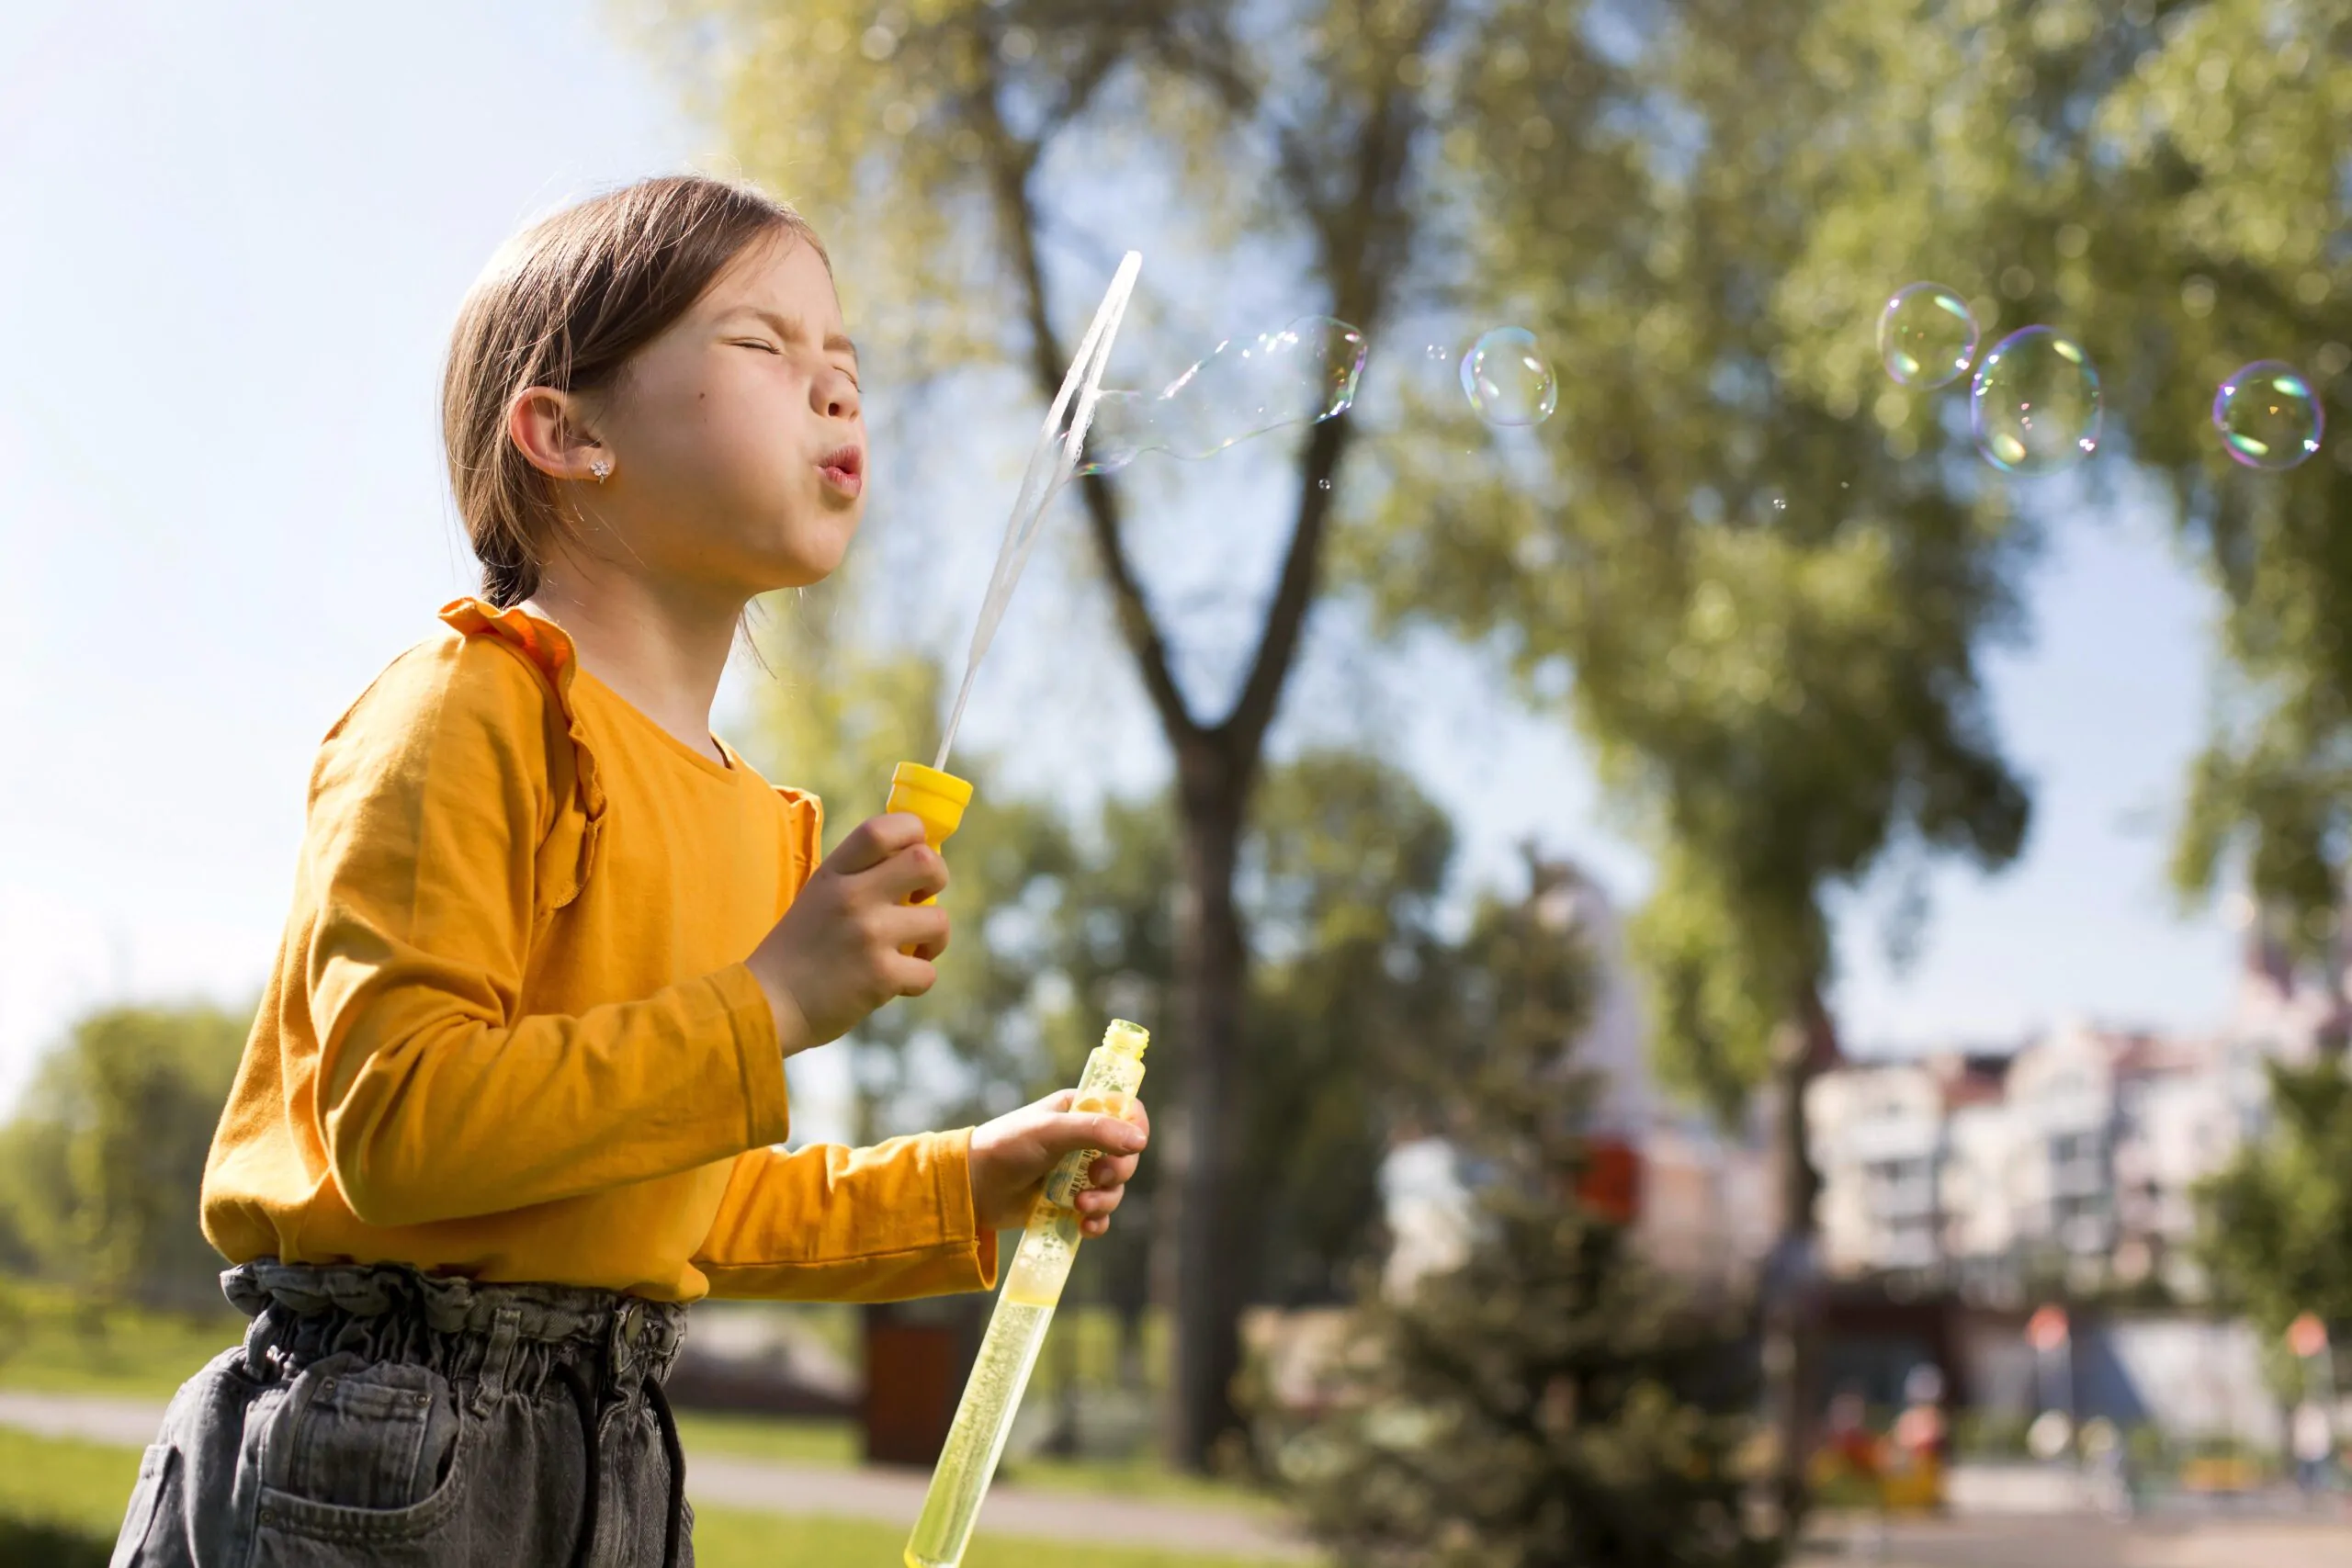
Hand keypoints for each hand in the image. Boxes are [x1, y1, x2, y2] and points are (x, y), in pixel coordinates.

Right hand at [745, 813, 948, 1048]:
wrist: (766, 1006)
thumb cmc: (797, 952)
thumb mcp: (817, 897)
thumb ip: (857, 878)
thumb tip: (915, 862)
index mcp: (834, 873)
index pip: (882, 828)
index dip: (912, 833)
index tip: (914, 853)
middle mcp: (852, 896)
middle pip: (925, 862)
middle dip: (938, 879)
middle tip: (923, 899)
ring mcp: (869, 935)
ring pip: (939, 920)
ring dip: (934, 938)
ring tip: (913, 950)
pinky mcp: (880, 976)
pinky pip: (928, 971)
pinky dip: (918, 980)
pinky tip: (895, 982)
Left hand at [969, 1091, 1150, 1236]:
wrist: (973, 1189)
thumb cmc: (1007, 1148)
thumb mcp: (1051, 1131)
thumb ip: (1095, 1131)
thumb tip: (1139, 1141)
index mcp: (1080, 1111)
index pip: (1127, 1112)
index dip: (1135, 1129)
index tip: (1130, 1147)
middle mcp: (1084, 1140)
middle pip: (1127, 1155)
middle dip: (1117, 1172)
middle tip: (1095, 1179)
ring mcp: (1077, 1173)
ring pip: (1115, 1189)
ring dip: (1105, 1201)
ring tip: (1078, 1208)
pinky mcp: (1069, 1202)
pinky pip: (1099, 1214)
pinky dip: (1097, 1222)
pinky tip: (1084, 1227)